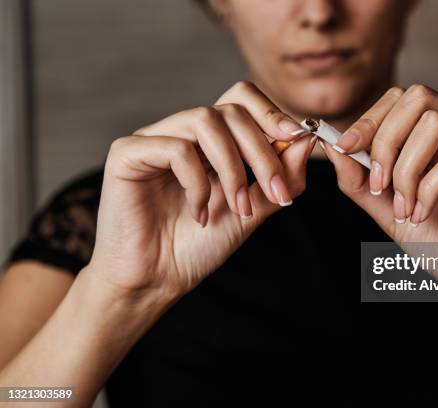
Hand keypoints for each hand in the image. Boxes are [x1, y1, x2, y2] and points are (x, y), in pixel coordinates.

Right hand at [89, 81, 314, 301]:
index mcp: (210, 141)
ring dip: (232, 166)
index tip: (299, 138)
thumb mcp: (253, 210)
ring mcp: (153, 139)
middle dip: (261, 150)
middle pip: (230, 110)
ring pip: (204, 120)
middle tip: (275, 192)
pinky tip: (199, 213)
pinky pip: (175, 148)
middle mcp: (182, 133)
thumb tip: (307, 141)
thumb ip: (279, 178)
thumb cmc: (200, 246)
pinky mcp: (127, 154)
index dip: (272, 113)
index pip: (242, 100)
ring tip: (238, 207)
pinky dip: (198, 183)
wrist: (157, 281)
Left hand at [321, 84, 437, 328]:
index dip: (369, 120)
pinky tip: (423, 214)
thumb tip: (332, 146)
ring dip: (407, 170)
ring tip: (404, 209)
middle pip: (419, 96)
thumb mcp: (386, 210)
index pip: (402, 99)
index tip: (345, 149)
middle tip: (380, 186)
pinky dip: (430, 187)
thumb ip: (360, 179)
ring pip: (437, 124)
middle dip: (385, 140)